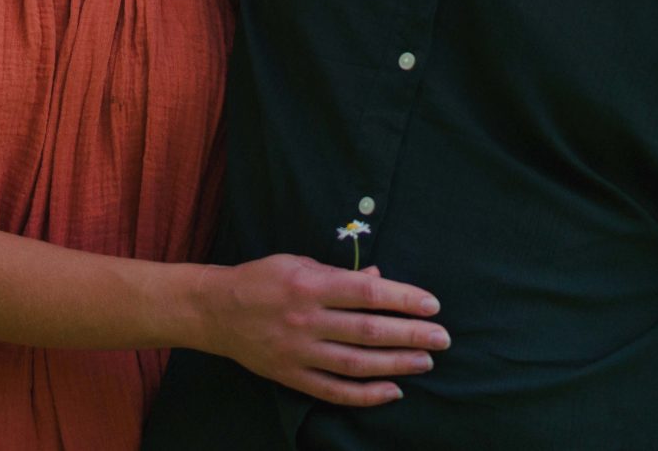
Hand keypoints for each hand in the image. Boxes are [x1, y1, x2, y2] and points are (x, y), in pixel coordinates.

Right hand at [199, 257, 446, 407]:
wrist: (215, 310)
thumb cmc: (261, 279)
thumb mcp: (297, 262)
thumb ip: (339, 273)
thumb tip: (379, 278)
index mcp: (308, 284)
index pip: (365, 292)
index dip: (402, 299)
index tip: (432, 305)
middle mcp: (305, 319)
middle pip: (368, 330)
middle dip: (410, 334)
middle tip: (442, 338)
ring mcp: (298, 351)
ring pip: (356, 364)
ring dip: (396, 364)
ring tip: (425, 360)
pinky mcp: (291, 376)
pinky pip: (334, 391)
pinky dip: (366, 395)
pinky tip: (392, 391)